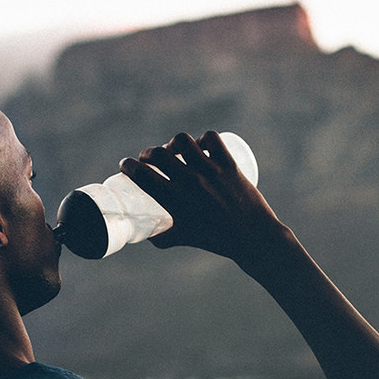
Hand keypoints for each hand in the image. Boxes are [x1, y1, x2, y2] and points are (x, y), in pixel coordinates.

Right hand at [120, 131, 289, 261]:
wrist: (252, 238)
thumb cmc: (216, 240)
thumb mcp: (184, 238)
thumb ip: (162, 237)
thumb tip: (147, 234)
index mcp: (175, 200)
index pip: (142, 175)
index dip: (128, 166)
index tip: (126, 165)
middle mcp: (190, 182)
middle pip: (158, 154)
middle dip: (148, 152)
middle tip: (149, 158)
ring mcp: (210, 171)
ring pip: (183, 141)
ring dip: (173, 143)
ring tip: (174, 150)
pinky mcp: (228, 164)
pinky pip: (212, 139)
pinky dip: (202, 138)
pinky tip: (200, 145)